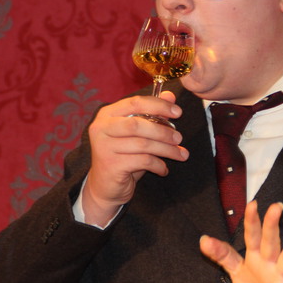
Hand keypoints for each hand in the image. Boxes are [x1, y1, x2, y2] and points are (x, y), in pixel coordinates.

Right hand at [82, 91, 188, 224]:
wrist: (105, 187)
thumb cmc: (123, 155)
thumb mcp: (138, 133)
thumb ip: (152, 113)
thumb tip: (170, 96)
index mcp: (107, 114)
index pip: (135, 102)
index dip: (159, 105)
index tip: (179, 112)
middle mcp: (101, 128)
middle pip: (138, 124)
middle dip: (163, 131)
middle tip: (179, 138)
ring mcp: (104, 147)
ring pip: (143, 144)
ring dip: (167, 150)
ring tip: (180, 154)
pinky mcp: (111, 165)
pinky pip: (143, 161)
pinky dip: (158, 165)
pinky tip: (164, 169)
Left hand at [199, 200, 282, 282]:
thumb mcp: (237, 271)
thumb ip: (222, 255)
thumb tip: (203, 239)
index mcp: (256, 256)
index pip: (252, 236)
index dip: (251, 221)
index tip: (252, 203)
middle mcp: (270, 263)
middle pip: (270, 241)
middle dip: (272, 225)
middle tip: (277, 206)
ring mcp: (281, 277)